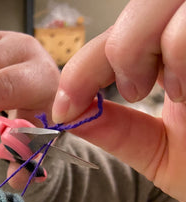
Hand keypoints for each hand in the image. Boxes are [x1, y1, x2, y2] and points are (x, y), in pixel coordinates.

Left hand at [52, 0, 185, 201]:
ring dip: (164, 44)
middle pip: (149, 1)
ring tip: (179, 91)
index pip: (115, 35)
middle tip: (136, 90)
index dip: (80, 68)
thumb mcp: (162, 152)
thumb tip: (68, 114)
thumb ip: (117, 130)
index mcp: (177, 54)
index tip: (63, 106)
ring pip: (173, 0)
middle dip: (126, 46)